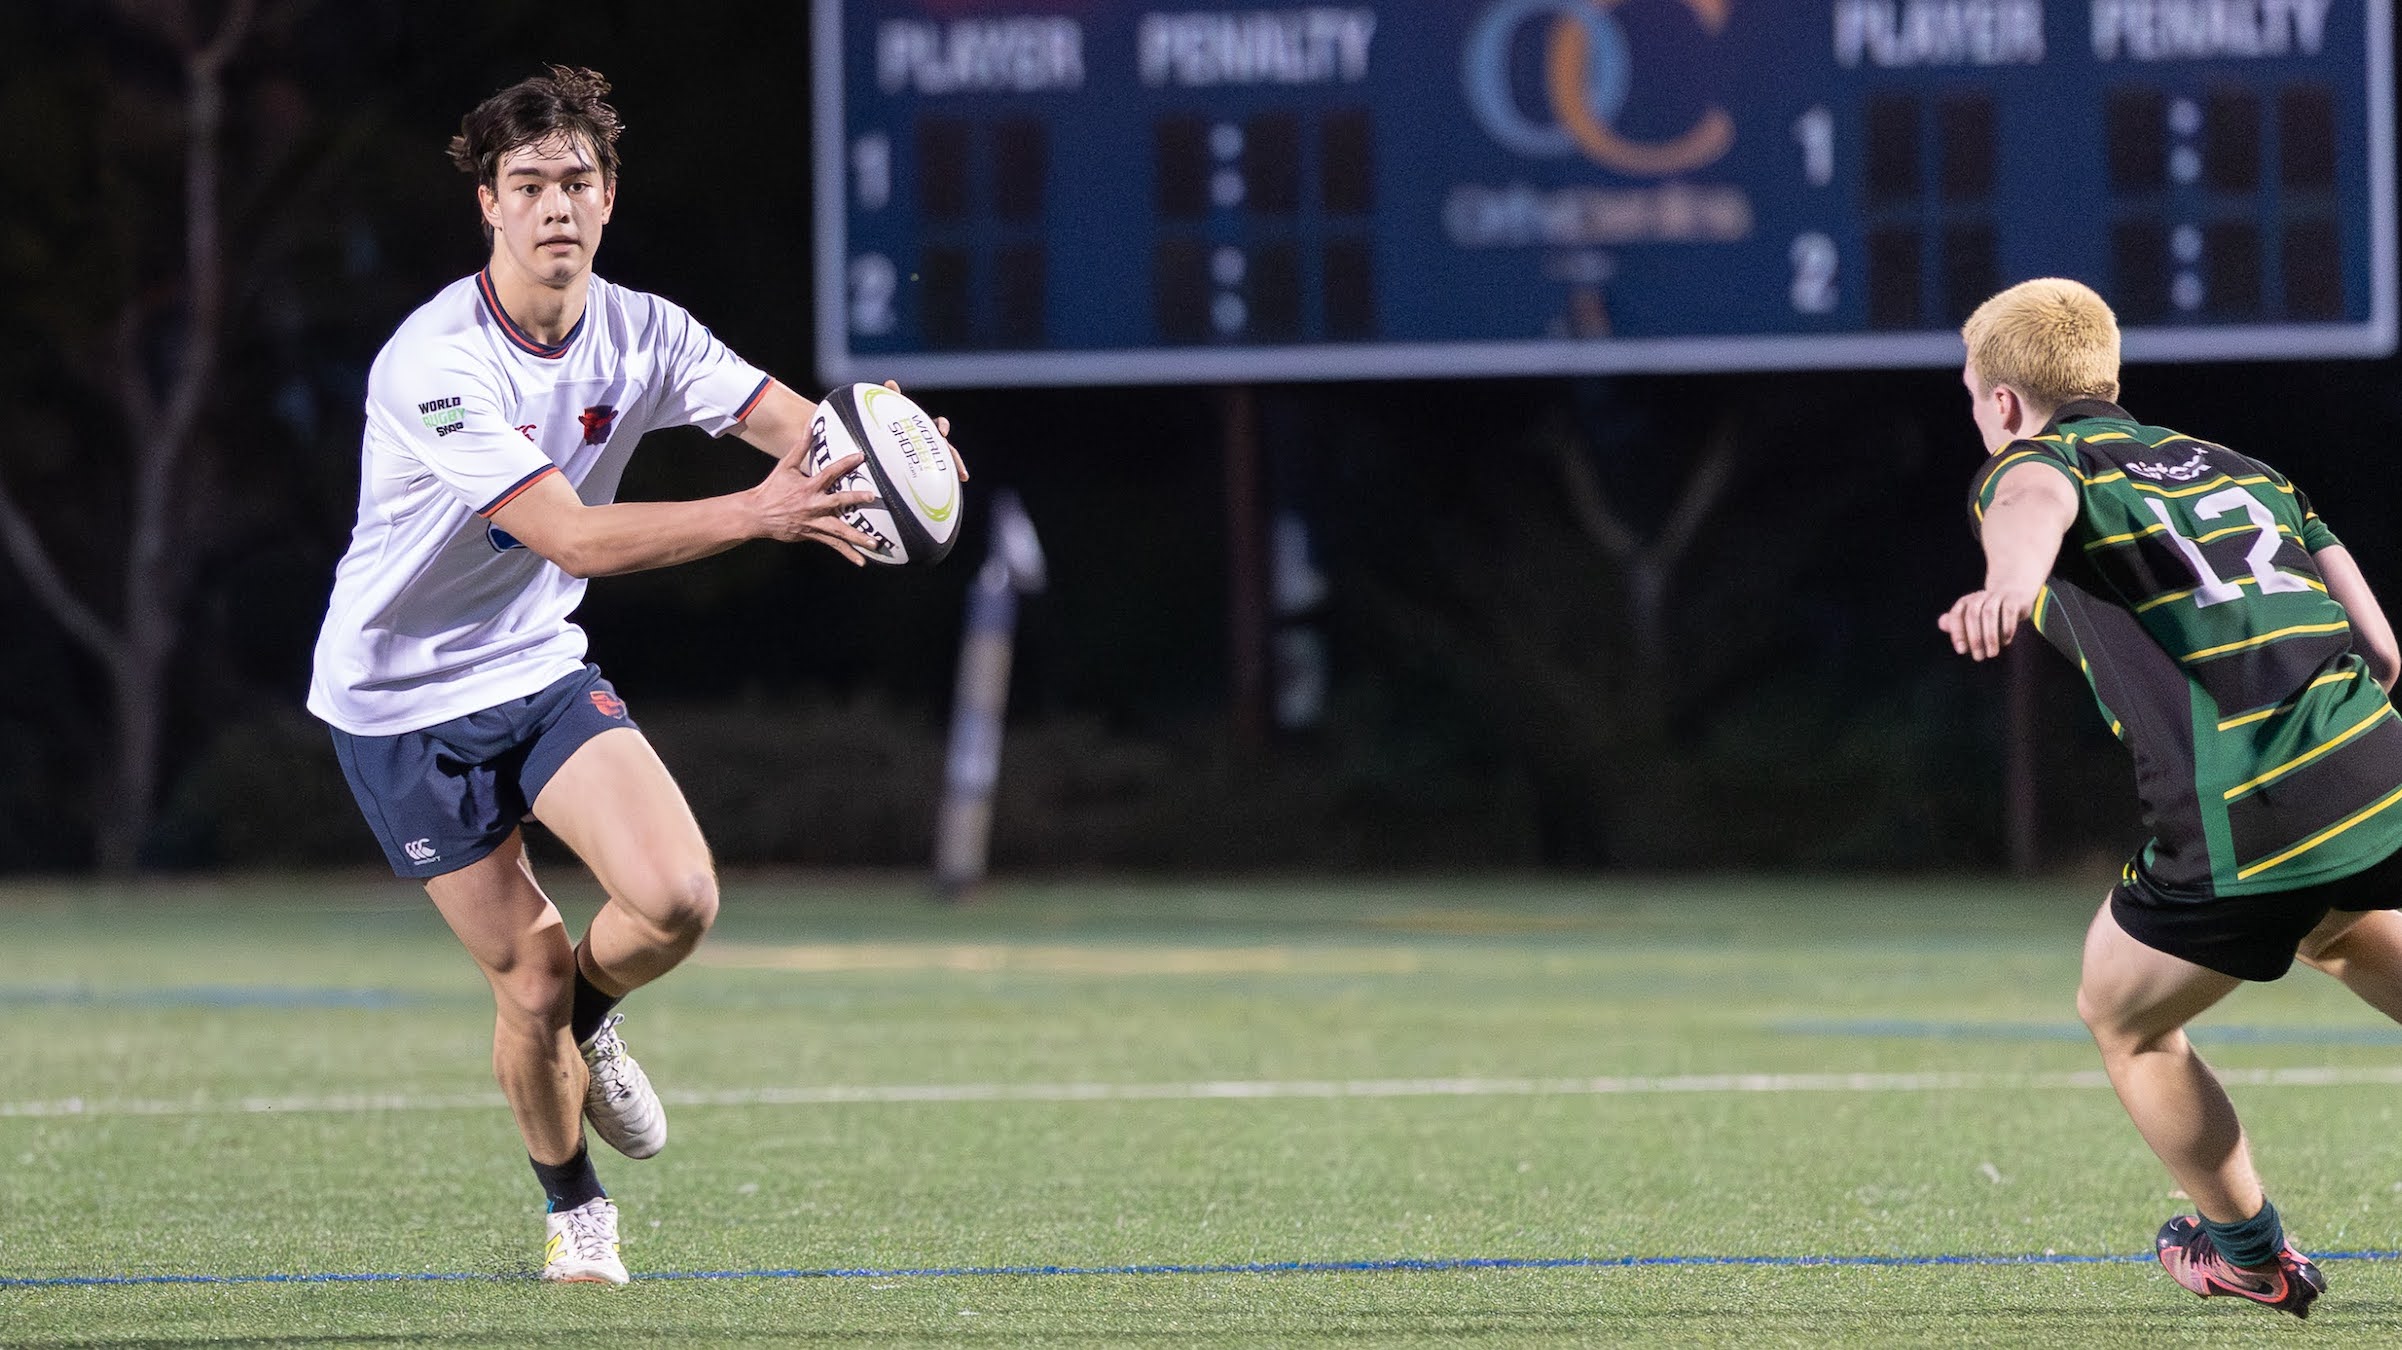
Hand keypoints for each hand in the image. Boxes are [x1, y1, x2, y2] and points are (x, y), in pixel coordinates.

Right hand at [752, 442, 880, 564]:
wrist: (757, 514)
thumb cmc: (772, 488)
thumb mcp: (785, 465)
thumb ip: (801, 446)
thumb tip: (810, 425)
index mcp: (808, 487)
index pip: (829, 472)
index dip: (845, 463)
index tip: (861, 456)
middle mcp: (813, 505)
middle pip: (837, 502)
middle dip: (855, 499)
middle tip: (872, 497)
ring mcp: (814, 522)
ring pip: (839, 530)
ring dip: (858, 537)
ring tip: (876, 543)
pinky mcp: (813, 534)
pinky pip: (834, 545)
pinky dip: (848, 553)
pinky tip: (862, 561)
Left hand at [884, 379, 970, 481]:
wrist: (885, 442)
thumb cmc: (890, 425)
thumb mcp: (891, 412)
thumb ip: (892, 399)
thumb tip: (890, 382)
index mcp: (925, 428)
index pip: (938, 424)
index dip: (942, 427)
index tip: (941, 432)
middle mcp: (931, 442)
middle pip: (948, 450)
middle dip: (956, 460)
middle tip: (962, 472)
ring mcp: (929, 456)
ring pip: (944, 464)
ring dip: (953, 473)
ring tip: (960, 482)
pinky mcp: (924, 468)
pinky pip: (934, 476)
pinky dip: (937, 486)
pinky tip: (937, 497)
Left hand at [1939, 586, 2037, 660]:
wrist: (2015, 596)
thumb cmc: (1988, 615)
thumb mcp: (1972, 620)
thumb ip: (1956, 624)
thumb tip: (1942, 623)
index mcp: (1966, 602)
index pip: (1956, 615)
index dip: (1957, 632)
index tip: (1961, 651)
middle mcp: (1980, 596)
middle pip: (1973, 615)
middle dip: (1974, 638)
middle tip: (1979, 657)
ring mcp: (1997, 596)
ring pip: (1989, 613)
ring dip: (1990, 636)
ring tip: (1992, 654)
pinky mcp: (2014, 599)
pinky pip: (2008, 610)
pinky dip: (2006, 627)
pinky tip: (2006, 641)